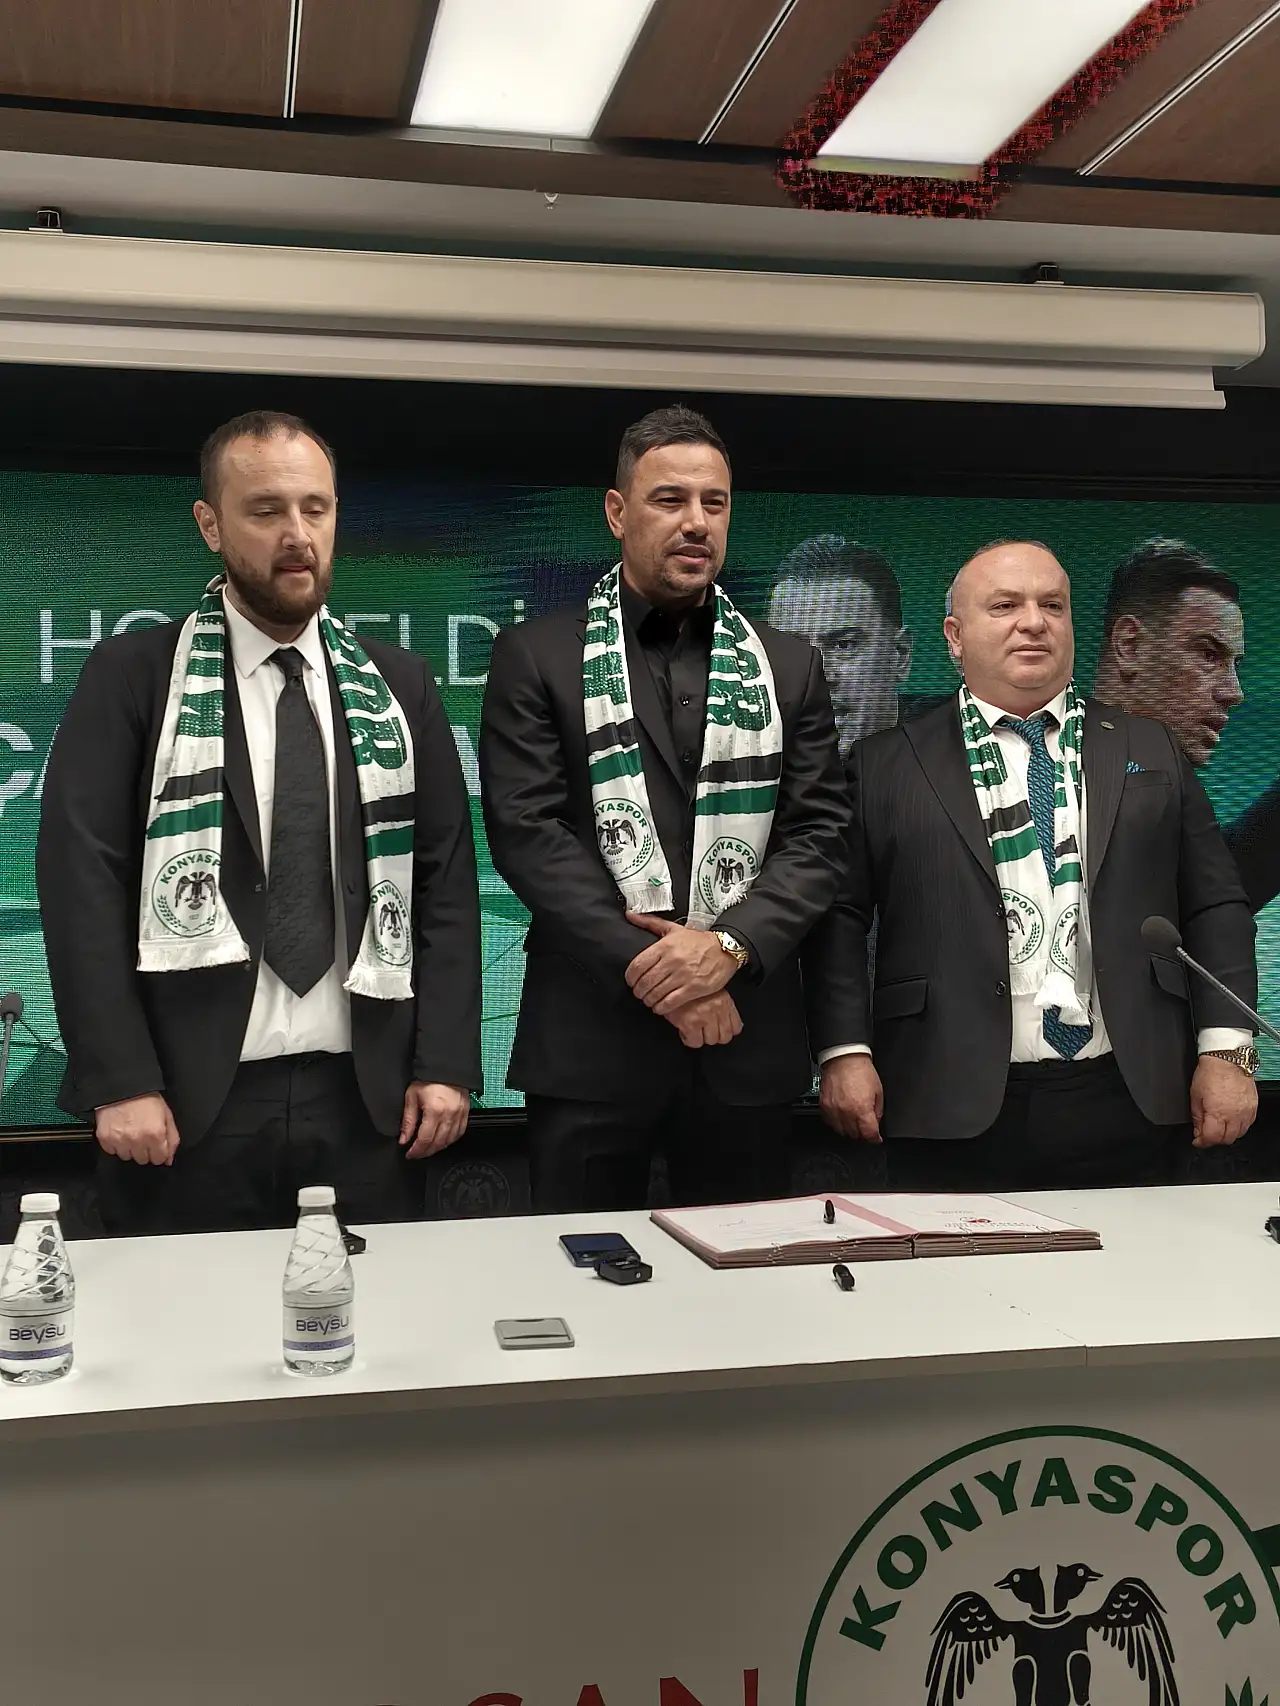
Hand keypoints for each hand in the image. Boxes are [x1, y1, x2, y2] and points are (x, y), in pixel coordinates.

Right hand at [94, 1093, 179, 1165]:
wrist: (121, 1086)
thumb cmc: (145, 1097)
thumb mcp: (166, 1114)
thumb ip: (172, 1138)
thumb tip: (169, 1159)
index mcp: (155, 1134)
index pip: (159, 1159)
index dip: (159, 1152)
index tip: (156, 1145)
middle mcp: (137, 1140)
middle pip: (142, 1160)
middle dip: (144, 1150)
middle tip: (143, 1135)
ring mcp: (119, 1141)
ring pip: (127, 1157)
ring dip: (130, 1148)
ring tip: (130, 1132)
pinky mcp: (105, 1139)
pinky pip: (112, 1151)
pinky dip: (116, 1144)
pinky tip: (120, 1131)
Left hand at [399, 1082, 469, 1159]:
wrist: (445, 1066)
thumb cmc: (428, 1078)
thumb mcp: (412, 1097)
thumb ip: (408, 1120)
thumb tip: (404, 1138)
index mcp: (435, 1110)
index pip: (425, 1139)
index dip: (416, 1150)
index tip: (410, 1154)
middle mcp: (449, 1114)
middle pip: (438, 1143)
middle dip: (425, 1152)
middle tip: (416, 1154)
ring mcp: (460, 1114)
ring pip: (449, 1140)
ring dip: (437, 1148)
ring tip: (427, 1149)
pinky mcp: (466, 1112)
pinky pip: (460, 1132)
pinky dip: (450, 1140)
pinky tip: (443, 1141)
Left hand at [624, 914, 738, 1014]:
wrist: (725, 948)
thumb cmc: (698, 940)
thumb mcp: (673, 928)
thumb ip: (649, 922)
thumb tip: (630, 914)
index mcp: (665, 946)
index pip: (638, 965)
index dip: (630, 978)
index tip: (631, 982)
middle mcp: (672, 961)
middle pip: (645, 982)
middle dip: (638, 991)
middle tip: (639, 993)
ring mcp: (683, 976)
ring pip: (656, 993)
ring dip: (648, 1000)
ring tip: (649, 1000)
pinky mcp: (693, 988)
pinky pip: (671, 1002)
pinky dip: (661, 1007)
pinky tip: (660, 1007)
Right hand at [668, 991, 742, 1048]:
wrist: (667, 981)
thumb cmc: (687, 984)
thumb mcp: (709, 990)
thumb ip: (719, 1004)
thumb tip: (727, 1023)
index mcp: (724, 1000)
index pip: (736, 1027)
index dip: (726, 1030)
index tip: (720, 1029)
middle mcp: (717, 1008)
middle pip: (724, 1037)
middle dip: (714, 1035)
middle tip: (705, 1030)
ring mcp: (704, 1016)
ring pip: (710, 1041)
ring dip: (702, 1037)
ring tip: (694, 1029)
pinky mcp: (689, 1023)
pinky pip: (695, 1042)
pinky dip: (689, 1040)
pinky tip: (685, 1031)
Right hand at [819, 1054, 883, 1143]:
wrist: (843, 1058)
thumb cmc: (861, 1071)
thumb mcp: (878, 1091)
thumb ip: (878, 1110)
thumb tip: (875, 1122)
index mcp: (862, 1109)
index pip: (869, 1134)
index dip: (875, 1138)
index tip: (876, 1138)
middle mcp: (847, 1112)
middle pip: (855, 1135)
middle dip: (863, 1133)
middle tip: (865, 1127)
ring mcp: (833, 1110)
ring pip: (842, 1131)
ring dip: (850, 1130)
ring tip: (854, 1123)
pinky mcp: (824, 1106)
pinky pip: (830, 1123)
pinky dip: (837, 1123)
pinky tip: (842, 1118)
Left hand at [1190, 1054, 1257, 1148]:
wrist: (1227, 1058)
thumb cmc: (1210, 1073)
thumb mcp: (1195, 1096)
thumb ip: (1197, 1117)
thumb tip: (1198, 1131)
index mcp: (1217, 1113)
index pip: (1211, 1138)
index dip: (1202, 1142)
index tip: (1198, 1141)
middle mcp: (1234, 1115)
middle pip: (1226, 1139)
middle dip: (1214, 1140)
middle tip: (1207, 1134)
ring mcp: (1246, 1111)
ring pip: (1239, 1134)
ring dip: (1228, 1134)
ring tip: (1219, 1127)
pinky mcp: (1253, 1107)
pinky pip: (1248, 1124)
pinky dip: (1239, 1127)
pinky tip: (1232, 1121)